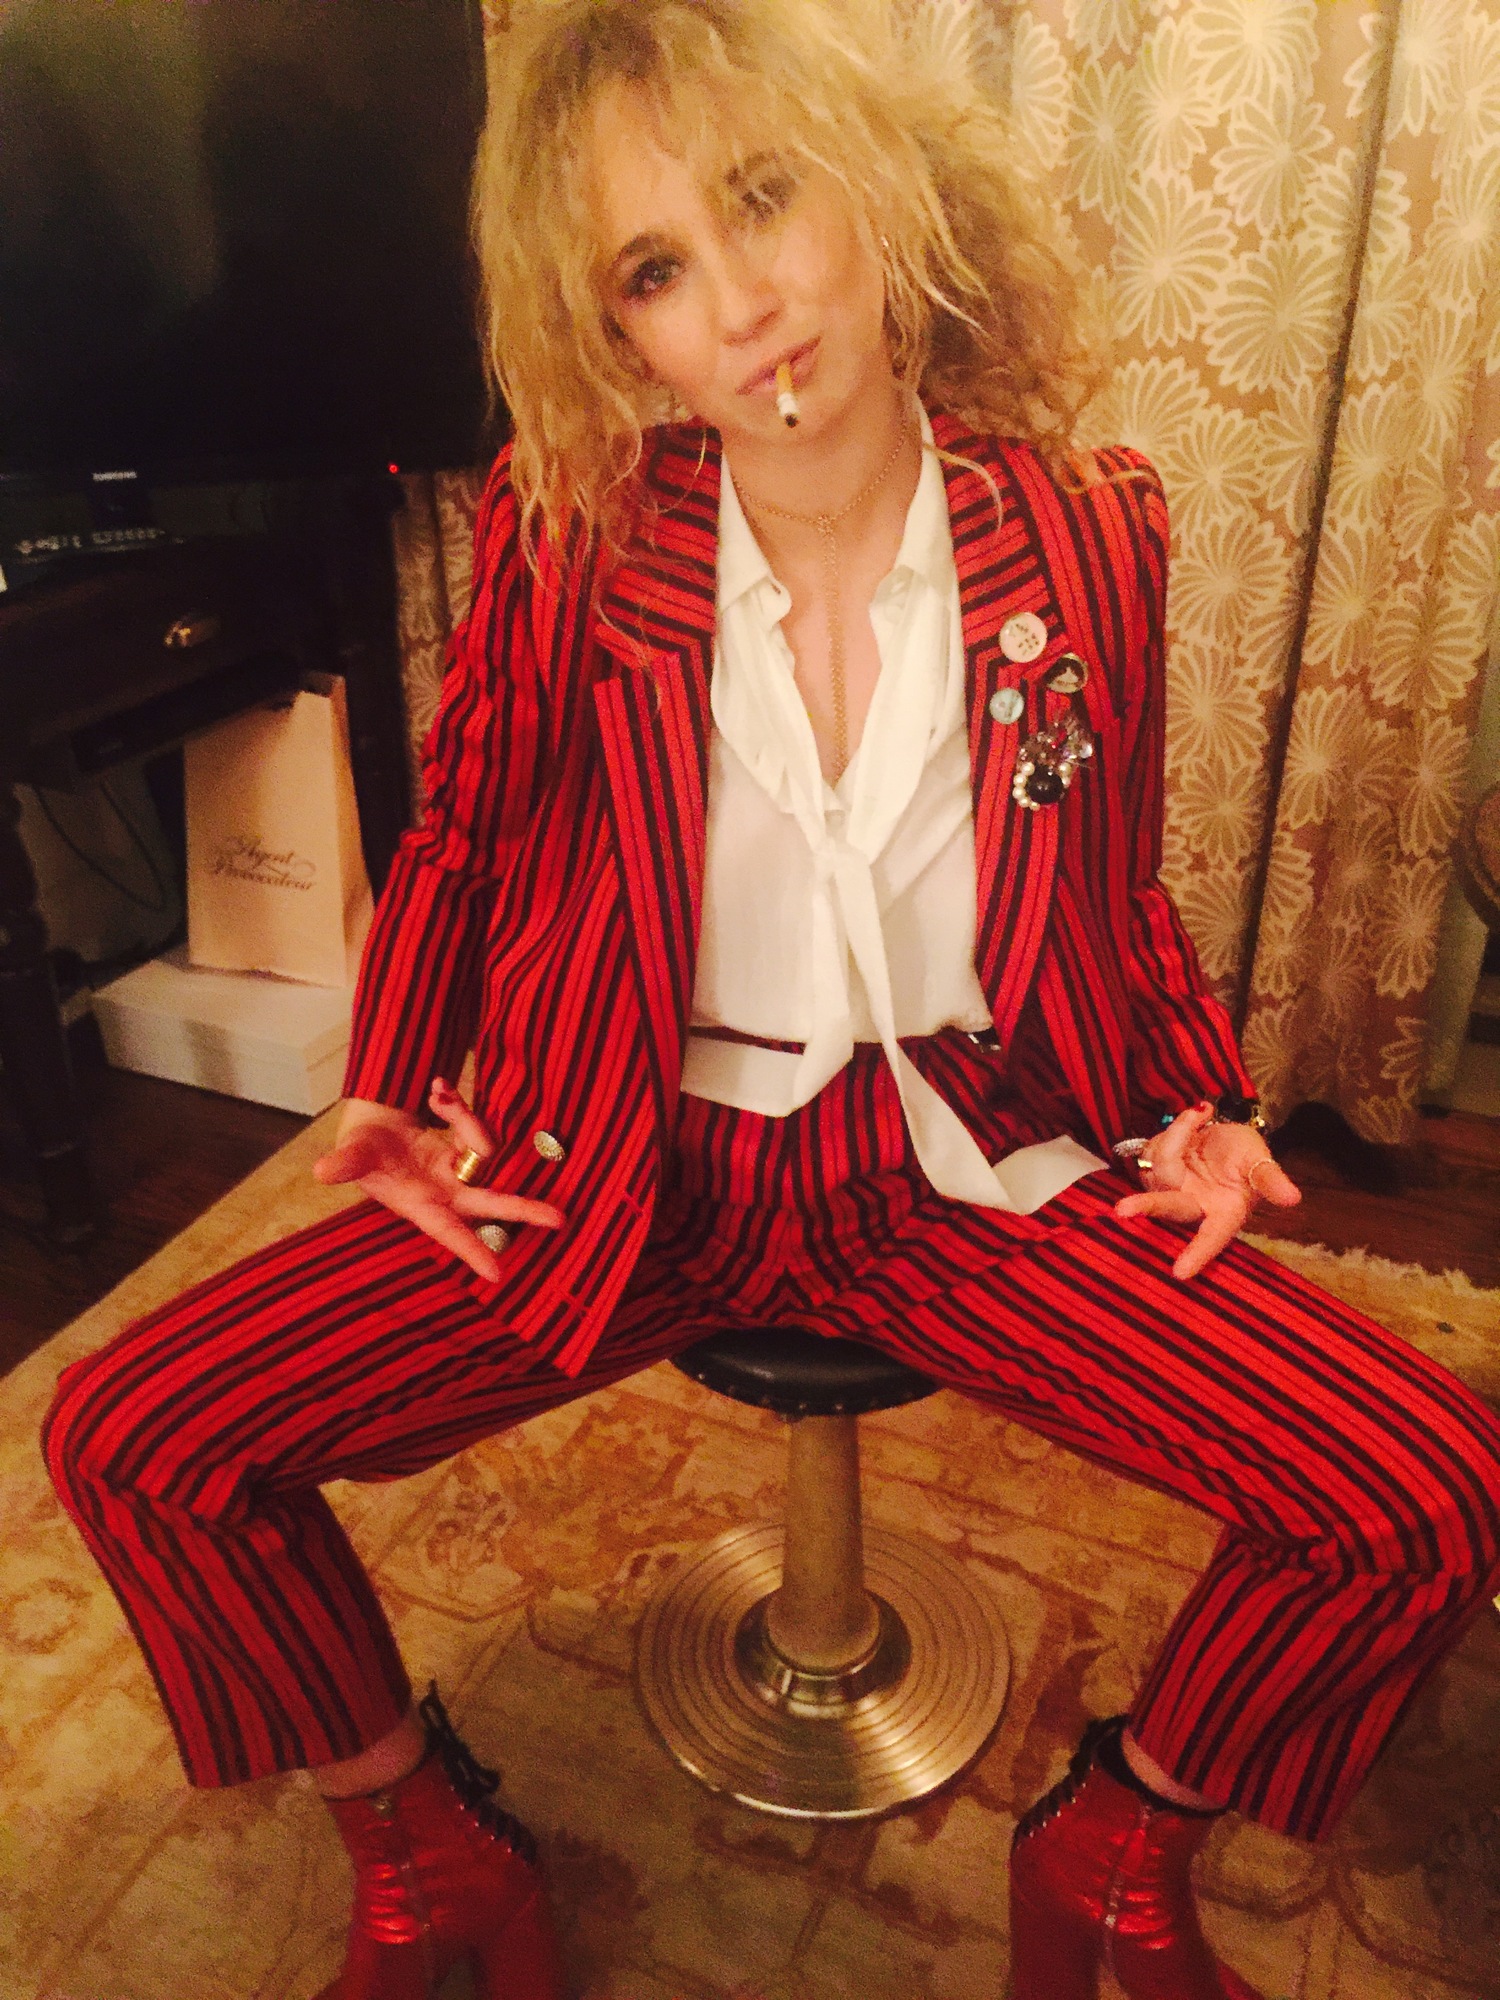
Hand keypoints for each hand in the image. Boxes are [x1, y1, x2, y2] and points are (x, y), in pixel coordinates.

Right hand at [313, 1077, 562, 1281]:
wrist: (372, 1121)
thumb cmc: (361, 1148)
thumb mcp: (351, 1153)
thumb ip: (343, 1163)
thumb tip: (322, 1172)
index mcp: (422, 1204)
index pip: (451, 1232)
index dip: (472, 1252)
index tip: (498, 1276)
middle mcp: (448, 1190)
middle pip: (493, 1201)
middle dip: (524, 1209)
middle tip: (560, 1220)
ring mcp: (461, 1168)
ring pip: (482, 1145)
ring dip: (462, 1117)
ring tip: (436, 1094)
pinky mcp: (467, 1145)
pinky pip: (474, 1124)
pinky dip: (456, 1105)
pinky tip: (437, 1091)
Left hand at [1113, 1103, 1300, 1280]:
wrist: (1227, 1129)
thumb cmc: (1246, 1154)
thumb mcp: (1261, 1161)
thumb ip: (1270, 1180)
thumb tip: (1293, 1199)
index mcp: (1224, 1212)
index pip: (1211, 1237)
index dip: (1198, 1254)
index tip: (1179, 1273)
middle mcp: (1193, 1206)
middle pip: (1168, 1207)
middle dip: (1147, 1206)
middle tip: (1122, 1210)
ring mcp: (1170, 1189)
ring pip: (1160, 1163)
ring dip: (1180, 1135)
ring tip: (1203, 1118)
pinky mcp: (1154, 1171)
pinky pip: (1153, 1148)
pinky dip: (1172, 1130)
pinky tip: (1190, 1125)